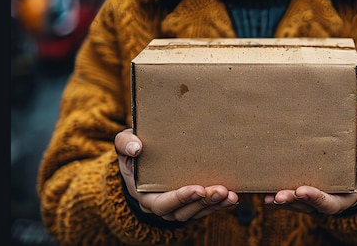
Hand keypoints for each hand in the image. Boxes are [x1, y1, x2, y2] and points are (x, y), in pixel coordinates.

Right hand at [115, 129, 238, 221]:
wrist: (141, 158)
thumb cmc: (133, 149)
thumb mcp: (123, 143)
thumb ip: (124, 143)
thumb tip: (135, 147)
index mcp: (144, 194)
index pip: (162, 203)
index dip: (180, 198)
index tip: (197, 188)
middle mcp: (160, 205)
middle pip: (182, 211)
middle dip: (202, 202)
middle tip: (220, 190)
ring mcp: (177, 207)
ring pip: (196, 212)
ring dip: (214, 204)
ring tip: (230, 194)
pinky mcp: (190, 204)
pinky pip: (205, 209)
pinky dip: (220, 205)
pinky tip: (233, 197)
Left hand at [263, 122, 356, 214]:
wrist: (356, 166)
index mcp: (346, 195)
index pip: (329, 202)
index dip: (315, 198)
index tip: (302, 191)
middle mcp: (327, 201)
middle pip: (308, 206)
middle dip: (292, 201)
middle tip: (278, 196)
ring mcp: (313, 199)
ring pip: (295, 204)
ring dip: (281, 200)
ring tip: (266, 196)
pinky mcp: (302, 193)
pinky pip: (289, 196)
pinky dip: (276, 195)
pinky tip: (261, 192)